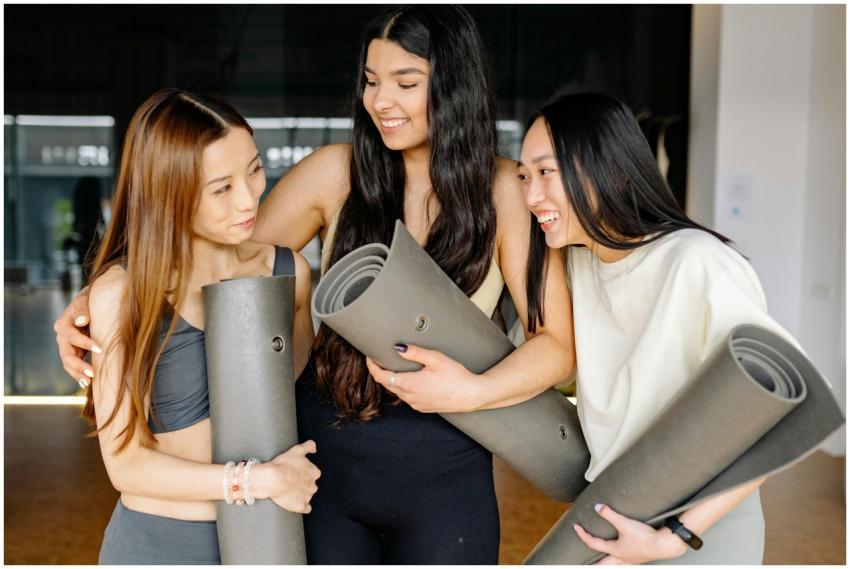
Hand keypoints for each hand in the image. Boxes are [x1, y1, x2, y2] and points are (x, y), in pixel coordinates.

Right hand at [53, 289, 99, 386]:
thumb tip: (81, 321)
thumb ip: (83, 309)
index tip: (100, 348)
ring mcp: (67, 346)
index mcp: (63, 324)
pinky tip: (88, 383)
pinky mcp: (74, 352)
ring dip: (78, 373)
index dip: (84, 343)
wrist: (91, 303)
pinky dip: (79, 375)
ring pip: (68, 363)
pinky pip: (74, 366)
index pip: (71, 336)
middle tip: (93, 373)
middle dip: (79, 365)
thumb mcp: (86, 299)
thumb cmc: (90, 299)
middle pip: (66, 354)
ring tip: (90, 382)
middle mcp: (62, 337)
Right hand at [262, 440, 320, 513]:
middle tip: (291, 481)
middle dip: (303, 484)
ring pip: (307, 496)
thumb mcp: (297, 450)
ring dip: (301, 494)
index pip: (313, 474)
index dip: (303, 473)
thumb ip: (309, 446)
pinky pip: (306, 508)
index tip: (295, 472)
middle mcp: (313, 485)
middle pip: (310, 485)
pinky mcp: (300, 507)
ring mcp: (307, 497)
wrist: (273, 479)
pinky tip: (295, 502)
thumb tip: (315, 448)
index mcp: (314, 472)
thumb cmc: (284, 464)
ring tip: (289, 491)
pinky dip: (302, 506)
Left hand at [365, 344, 480, 412]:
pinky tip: (412, 379)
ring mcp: (416, 404)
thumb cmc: (456, 376)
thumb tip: (398, 348)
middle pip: (387, 384)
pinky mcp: (423, 407)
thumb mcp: (435, 359)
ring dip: (393, 380)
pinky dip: (404, 388)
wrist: (471, 395)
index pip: (381, 377)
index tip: (370, 356)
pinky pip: (407, 397)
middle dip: (382, 372)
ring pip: (397, 391)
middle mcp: (409, 397)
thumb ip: (415, 353)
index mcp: (409, 384)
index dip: (373, 367)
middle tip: (381, 358)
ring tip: (396, 367)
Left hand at [574, 504, 688, 564]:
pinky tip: (621, 558)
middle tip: (584, 564)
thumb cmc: (646, 537)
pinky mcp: (639, 558)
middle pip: (602, 565)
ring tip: (600, 563)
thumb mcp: (624, 523)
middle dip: (593, 565)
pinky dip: (618, 562)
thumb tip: (597, 507)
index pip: (594, 543)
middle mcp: (621, 558)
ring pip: (614, 566)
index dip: (583, 535)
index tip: (576, 527)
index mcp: (615, 550)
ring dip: (605, 564)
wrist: (664, 545)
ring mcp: (630, 560)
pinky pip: (624, 563)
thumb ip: (609, 514)